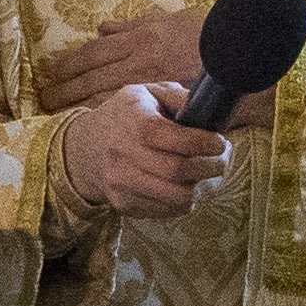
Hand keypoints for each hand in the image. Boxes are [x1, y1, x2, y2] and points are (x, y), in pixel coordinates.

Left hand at [43, 10, 275, 130]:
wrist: (239, 61)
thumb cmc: (208, 37)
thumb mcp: (171, 19)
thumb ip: (135, 24)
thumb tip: (104, 27)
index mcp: (140, 38)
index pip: (94, 50)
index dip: (69, 62)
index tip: (50, 71)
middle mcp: (139, 59)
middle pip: (90, 74)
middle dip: (64, 86)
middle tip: (43, 97)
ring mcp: (148, 84)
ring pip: (101, 95)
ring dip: (75, 103)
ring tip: (55, 111)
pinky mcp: (159, 103)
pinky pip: (124, 113)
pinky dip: (103, 116)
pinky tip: (87, 122)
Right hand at [61, 83, 228, 218]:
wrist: (83, 149)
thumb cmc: (122, 117)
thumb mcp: (145, 93)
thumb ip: (178, 98)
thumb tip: (207, 112)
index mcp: (137, 124)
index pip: (181, 141)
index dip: (208, 144)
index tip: (220, 142)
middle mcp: (127, 156)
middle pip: (181, 171)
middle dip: (212, 167)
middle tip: (221, 160)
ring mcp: (124, 184)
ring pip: (177, 197)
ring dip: (200, 187)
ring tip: (205, 174)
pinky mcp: (125, 205)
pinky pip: (167, 211)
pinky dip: (183, 200)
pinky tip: (185, 185)